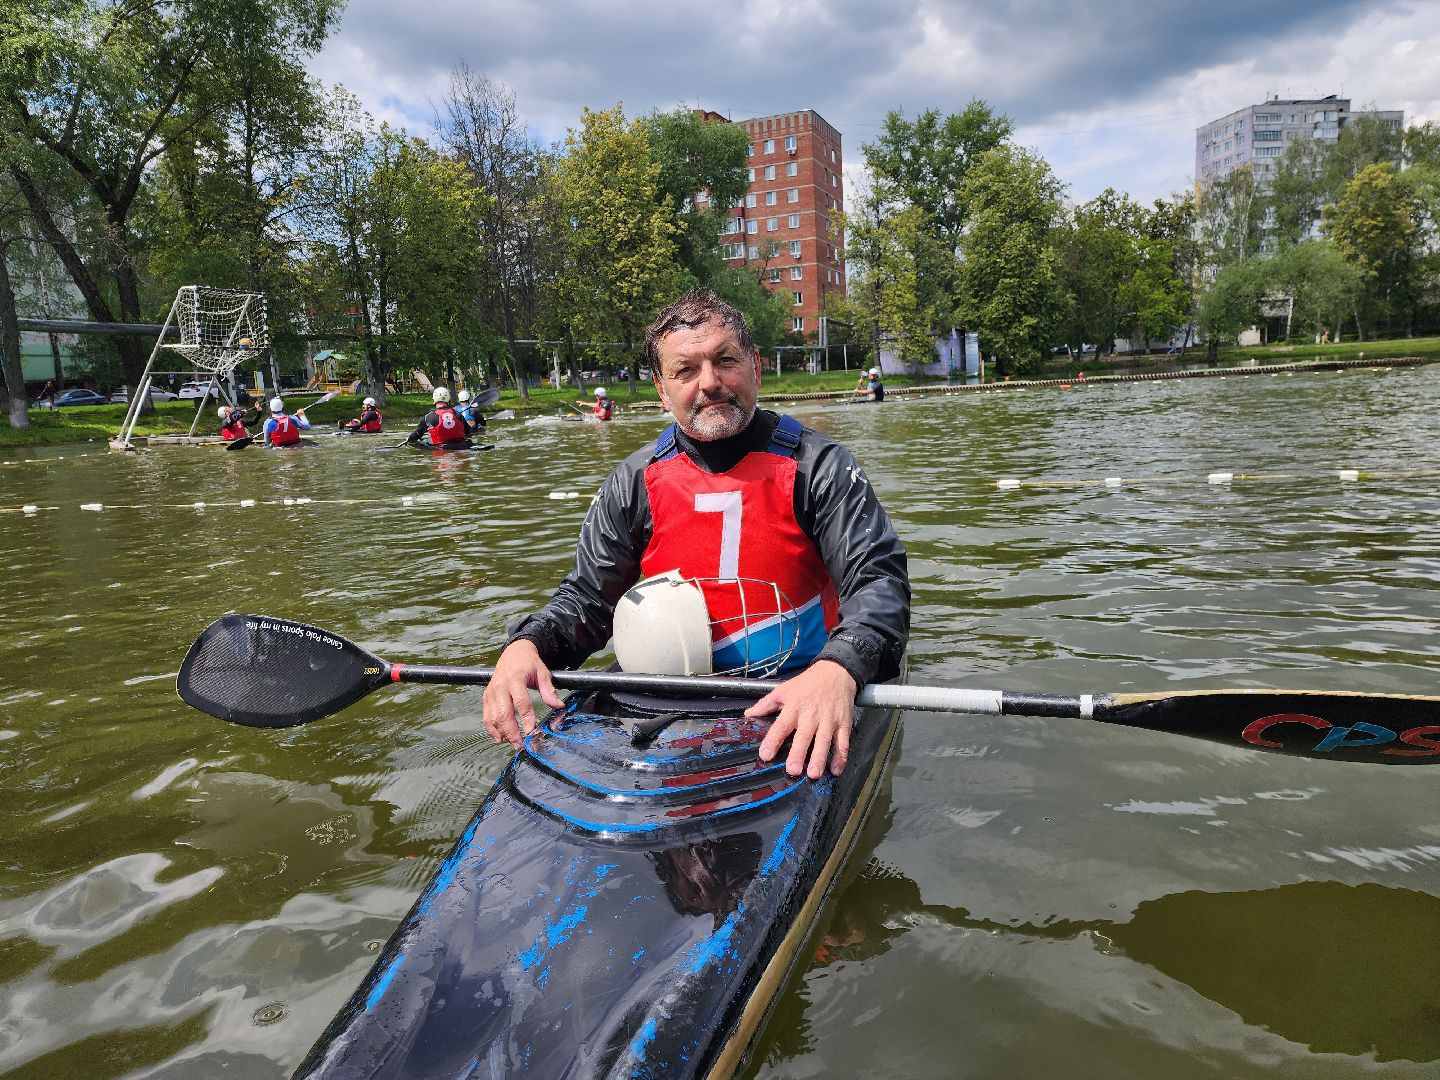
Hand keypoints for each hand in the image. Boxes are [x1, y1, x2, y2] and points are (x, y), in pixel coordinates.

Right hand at [483, 639, 562, 747]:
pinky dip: (492, 729)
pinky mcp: (486, 697)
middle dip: (513, 732)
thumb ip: (549, 690)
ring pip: (494, 717)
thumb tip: (558, 706)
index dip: (527, 718)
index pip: (521, 702)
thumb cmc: (529, 663)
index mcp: (515, 679)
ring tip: (514, 744)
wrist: (513, 653)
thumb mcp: (542, 673)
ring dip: (503, 733)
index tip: (532, 731)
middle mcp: (500, 686)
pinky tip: (500, 738)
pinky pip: (486, 716)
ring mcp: (491, 692)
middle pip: (504, 713)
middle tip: (522, 745)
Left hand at [745, 660, 857, 778]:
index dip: (773, 740)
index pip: (781, 725)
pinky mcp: (843, 724)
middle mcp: (811, 715)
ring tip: (814, 774)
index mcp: (794, 707)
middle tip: (793, 770)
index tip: (765, 755)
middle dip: (799, 753)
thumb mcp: (784, 689)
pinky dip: (841, 757)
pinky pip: (843, 742)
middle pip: (804, 736)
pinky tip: (836, 770)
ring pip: (824, 741)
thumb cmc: (807, 683)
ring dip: (819, 758)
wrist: (836, 673)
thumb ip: (766, 704)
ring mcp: (829, 720)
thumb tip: (748, 714)